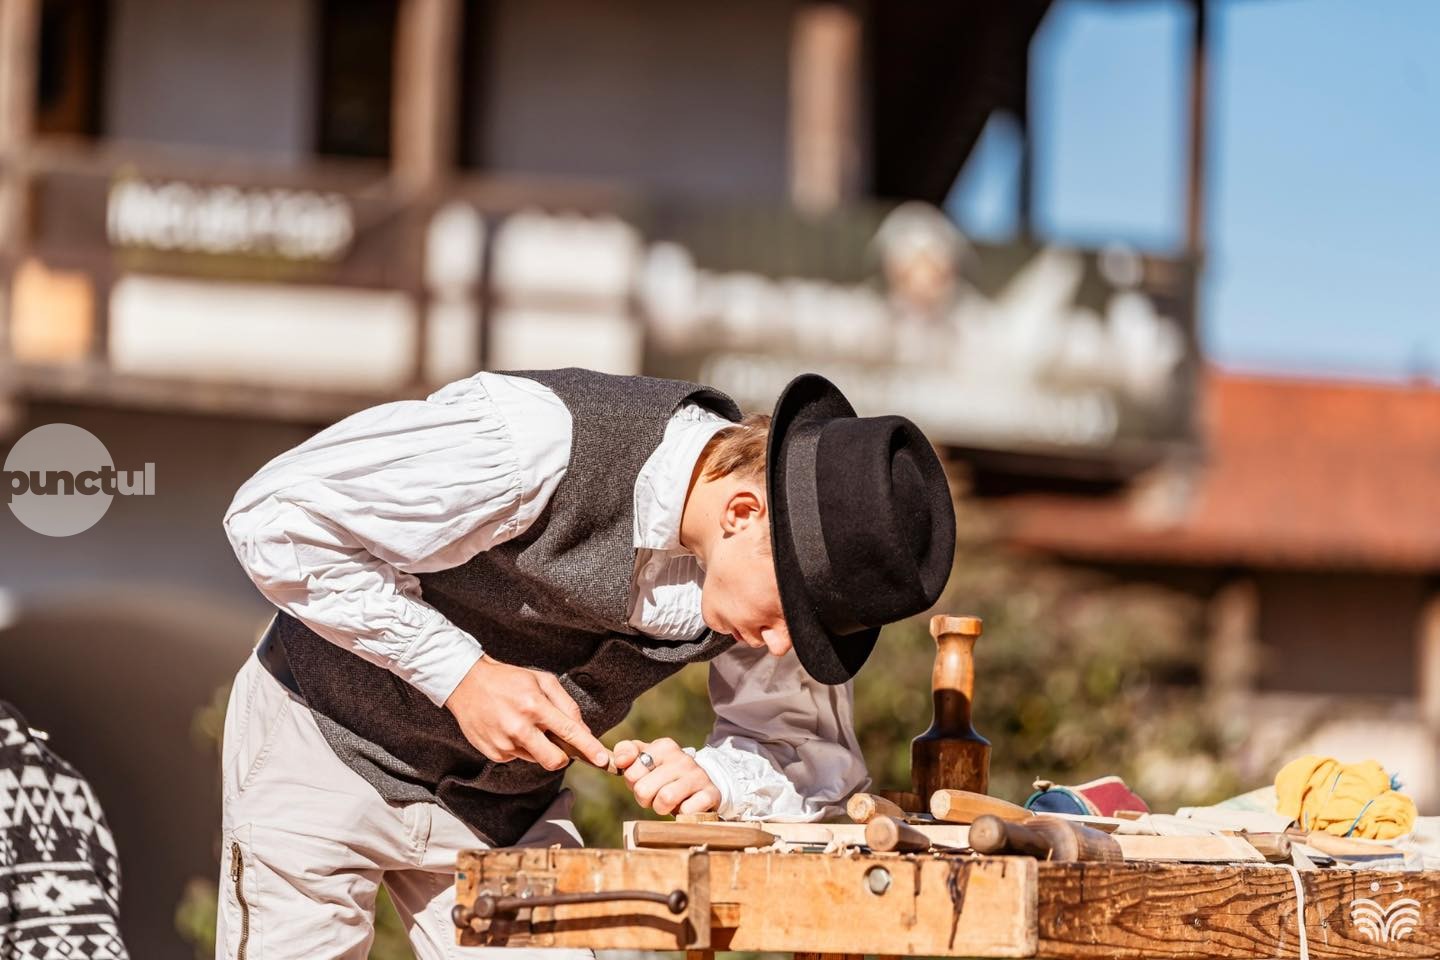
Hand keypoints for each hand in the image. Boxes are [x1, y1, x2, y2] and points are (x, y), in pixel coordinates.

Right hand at [444, 655, 608, 771]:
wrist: (466, 683)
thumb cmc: (509, 679)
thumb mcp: (541, 680)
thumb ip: (565, 704)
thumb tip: (582, 729)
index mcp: (534, 705)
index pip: (568, 732)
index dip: (588, 748)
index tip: (602, 760)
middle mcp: (519, 727)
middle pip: (554, 760)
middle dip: (563, 757)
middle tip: (559, 744)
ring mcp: (504, 743)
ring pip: (536, 759)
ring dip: (538, 747)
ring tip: (524, 725)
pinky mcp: (493, 753)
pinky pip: (518, 758)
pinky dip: (520, 747)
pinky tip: (509, 729)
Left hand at [614, 738, 720, 815]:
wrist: (701, 784)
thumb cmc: (664, 773)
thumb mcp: (644, 758)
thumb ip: (626, 752)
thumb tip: (619, 761)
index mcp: (664, 747)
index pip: (631, 773)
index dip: (633, 784)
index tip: (645, 780)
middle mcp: (682, 758)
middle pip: (643, 790)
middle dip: (646, 799)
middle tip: (656, 794)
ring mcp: (698, 775)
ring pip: (665, 799)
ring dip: (662, 808)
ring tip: (669, 801)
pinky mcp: (711, 794)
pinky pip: (687, 812)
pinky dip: (682, 815)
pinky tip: (686, 806)